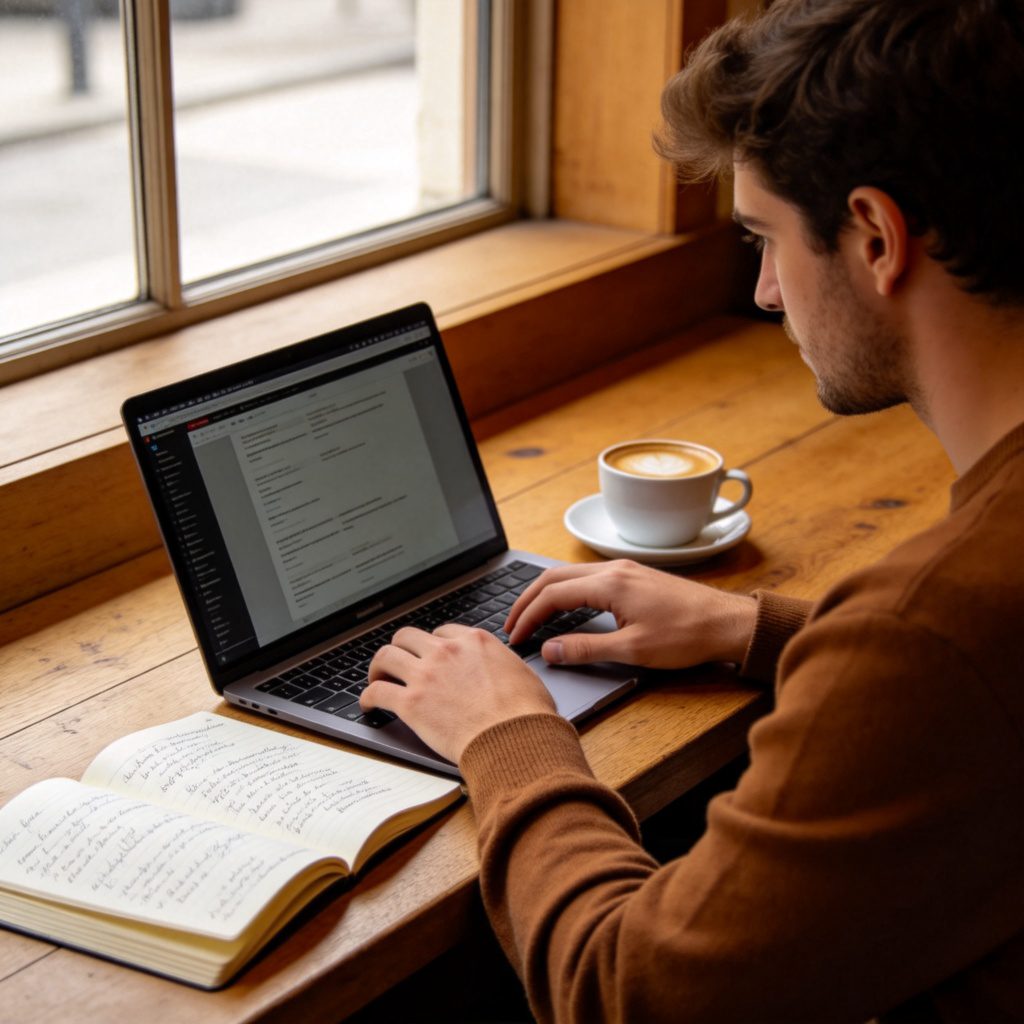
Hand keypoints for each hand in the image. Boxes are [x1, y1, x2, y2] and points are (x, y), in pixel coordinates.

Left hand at [360, 623, 557, 764]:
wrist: (514, 737)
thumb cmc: (526, 713)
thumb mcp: (523, 674)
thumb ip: (504, 666)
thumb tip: (505, 673)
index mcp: (475, 641)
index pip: (443, 632)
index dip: (433, 644)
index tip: (430, 655)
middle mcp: (447, 651)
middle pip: (408, 636)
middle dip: (401, 648)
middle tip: (398, 663)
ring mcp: (426, 674)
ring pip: (386, 656)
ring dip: (378, 667)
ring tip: (377, 679)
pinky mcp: (410, 702)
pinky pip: (377, 691)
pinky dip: (368, 696)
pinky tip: (368, 704)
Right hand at [505, 559, 757, 669]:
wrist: (726, 623)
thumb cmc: (687, 636)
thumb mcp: (633, 650)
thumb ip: (586, 649)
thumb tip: (550, 650)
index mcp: (610, 584)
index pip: (552, 595)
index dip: (527, 617)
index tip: (515, 637)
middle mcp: (613, 569)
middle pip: (553, 578)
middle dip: (526, 600)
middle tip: (511, 625)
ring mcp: (624, 570)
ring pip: (569, 575)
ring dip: (545, 593)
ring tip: (530, 616)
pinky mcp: (633, 576)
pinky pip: (586, 577)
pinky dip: (564, 591)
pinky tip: (563, 607)